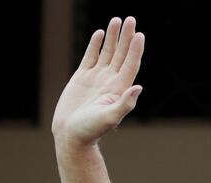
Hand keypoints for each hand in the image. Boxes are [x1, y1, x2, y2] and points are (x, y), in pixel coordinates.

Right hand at [52, 16, 144, 145]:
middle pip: (121, 54)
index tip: (139, 34)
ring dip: (113, 37)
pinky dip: (95, 44)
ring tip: (117, 20)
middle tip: (131, 19)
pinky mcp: (82, 77)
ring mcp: (96, 78)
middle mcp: (110, 81)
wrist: (71, 136)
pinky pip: (90, 56)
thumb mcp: (110, 118)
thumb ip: (125, 104)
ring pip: (107, 52)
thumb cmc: (90, 131)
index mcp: (119, 89)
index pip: (130, 64)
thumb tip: (138, 88)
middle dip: (126, 37)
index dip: (135, 50)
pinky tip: (100, 33)